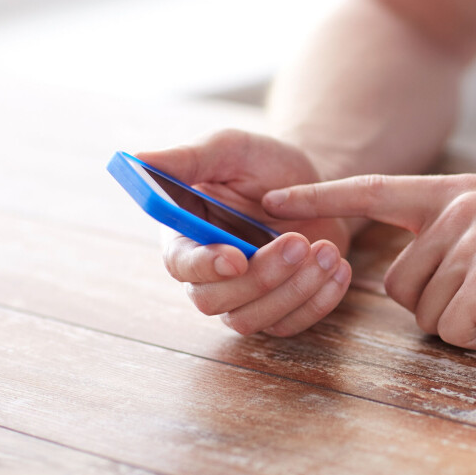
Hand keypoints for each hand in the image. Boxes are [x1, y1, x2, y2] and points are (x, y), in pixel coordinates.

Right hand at [137, 129, 352, 336]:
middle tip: (298, 242)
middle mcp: (208, 274)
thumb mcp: (231, 149)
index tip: (236, 256)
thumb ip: (188, 158)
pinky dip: (319, 301)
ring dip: (293, 290)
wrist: (318, 183)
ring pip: (253, 319)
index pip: (179, 264)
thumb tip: (137, 160)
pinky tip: (338, 267)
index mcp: (185, 234)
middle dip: (261, 277)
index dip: (204, 266)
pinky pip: (291, 325)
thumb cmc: (267, 164)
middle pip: (214, 301)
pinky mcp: (279, 310)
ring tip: (327, 249)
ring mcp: (244, 298)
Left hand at [262, 173, 475, 349]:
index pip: (375, 190)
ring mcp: (475, 240)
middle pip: (397, 282)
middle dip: (437, 307)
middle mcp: (461, 207)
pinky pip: (452, 330)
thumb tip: (400, 276)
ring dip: (462, 325)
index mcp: (460, 192)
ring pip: (423, 311)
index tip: (276, 200)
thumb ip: (449, 237)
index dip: (322, 198)